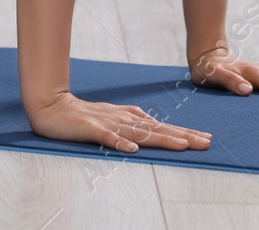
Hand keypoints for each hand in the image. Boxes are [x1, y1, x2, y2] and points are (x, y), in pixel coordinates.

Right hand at [25, 91, 211, 153]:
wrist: (51, 108)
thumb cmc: (82, 115)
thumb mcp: (112, 117)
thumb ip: (132, 121)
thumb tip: (154, 124)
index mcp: (128, 117)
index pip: (161, 126)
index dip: (183, 132)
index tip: (205, 138)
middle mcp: (122, 119)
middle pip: (156, 129)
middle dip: (182, 135)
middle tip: (206, 142)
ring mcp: (107, 124)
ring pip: (138, 133)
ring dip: (160, 139)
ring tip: (181, 145)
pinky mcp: (90, 129)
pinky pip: (106, 138)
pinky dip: (119, 143)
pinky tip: (132, 150)